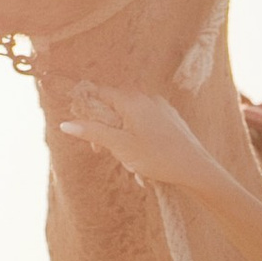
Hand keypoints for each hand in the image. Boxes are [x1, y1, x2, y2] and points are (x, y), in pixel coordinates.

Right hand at [57, 84, 211, 191]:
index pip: (99, 93)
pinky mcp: (169, 117)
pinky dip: (138, 135)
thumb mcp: (120, 146)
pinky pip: (145, 121)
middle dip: (106, 127)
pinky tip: (144, 157)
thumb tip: (66, 124)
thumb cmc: (158, 157)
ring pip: (129, 116)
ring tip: (129, 160)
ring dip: (122, 135)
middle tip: (104, 151)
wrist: (195, 168)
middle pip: (114, 105)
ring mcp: (159, 106)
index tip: (82, 128)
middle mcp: (145, 97)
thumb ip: (93, 133)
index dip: (87, 109)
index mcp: (131, 100)